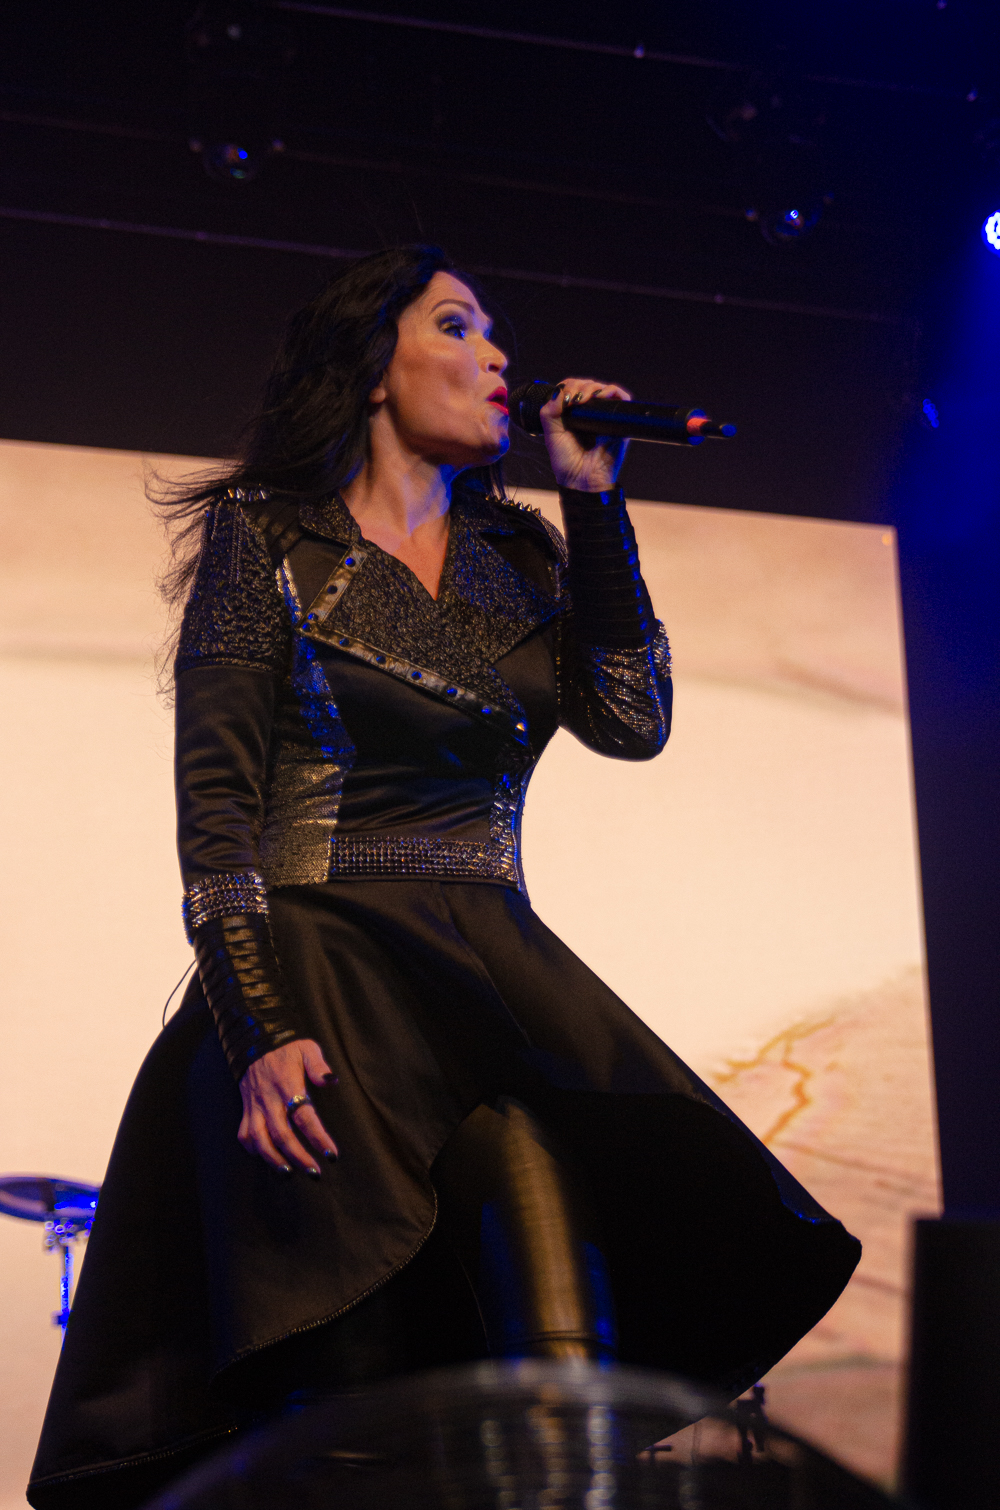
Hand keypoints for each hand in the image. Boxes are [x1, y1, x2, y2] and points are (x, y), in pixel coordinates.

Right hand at [238, 1038, 338, 1172]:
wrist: (253, 1043)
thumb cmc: (286, 1049)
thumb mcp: (307, 1048)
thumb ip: (319, 1065)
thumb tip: (331, 1081)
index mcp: (288, 1085)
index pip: (304, 1116)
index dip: (318, 1137)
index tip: (331, 1154)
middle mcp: (269, 1099)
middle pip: (282, 1135)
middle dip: (299, 1157)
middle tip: (314, 1173)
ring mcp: (255, 1106)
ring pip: (260, 1139)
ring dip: (273, 1159)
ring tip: (288, 1173)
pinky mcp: (246, 1109)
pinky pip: (245, 1134)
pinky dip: (253, 1149)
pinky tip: (267, 1158)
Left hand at [540, 378, 631, 491]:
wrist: (582, 479)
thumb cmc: (566, 461)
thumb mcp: (551, 434)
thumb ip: (549, 412)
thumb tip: (559, 391)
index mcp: (572, 413)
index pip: (573, 387)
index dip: (569, 386)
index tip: (565, 399)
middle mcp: (589, 412)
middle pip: (588, 385)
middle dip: (581, 386)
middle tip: (575, 399)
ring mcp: (604, 416)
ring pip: (603, 389)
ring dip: (594, 388)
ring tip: (585, 398)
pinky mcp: (619, 422)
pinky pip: (622, 399)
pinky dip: (614, 392)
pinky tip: (602, 397)